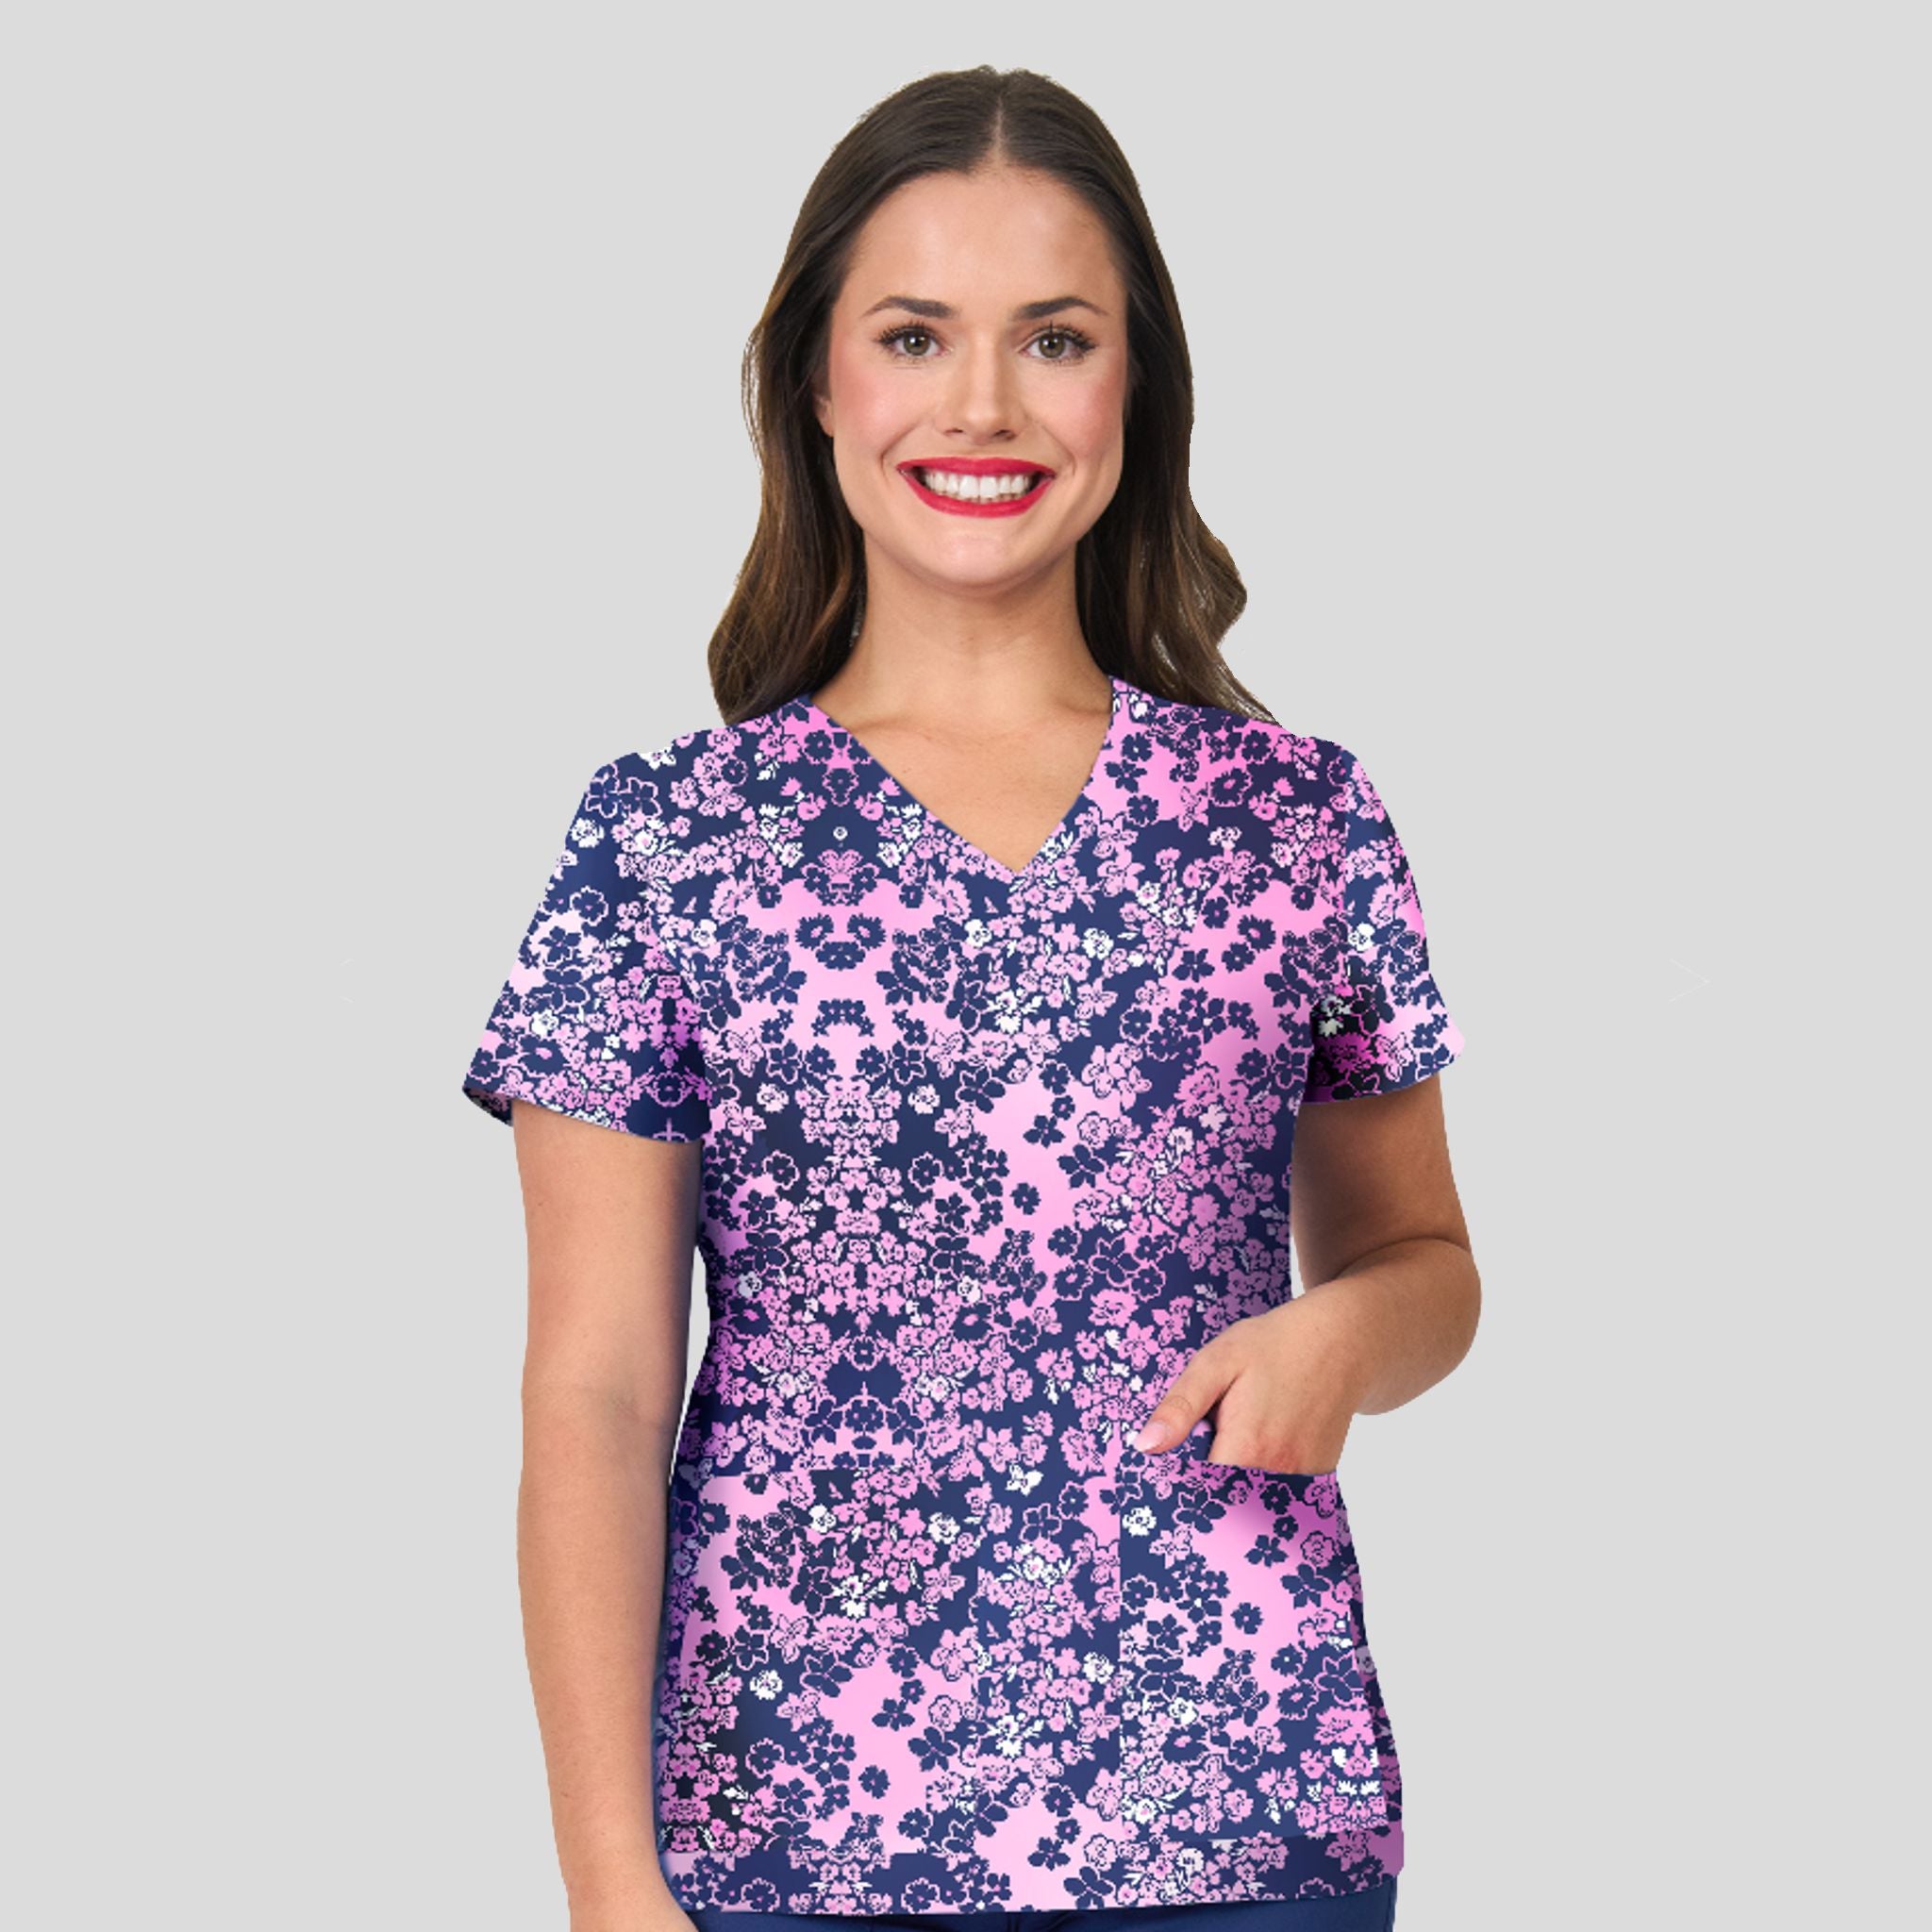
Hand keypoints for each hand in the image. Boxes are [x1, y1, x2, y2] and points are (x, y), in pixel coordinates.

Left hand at [1130, 1294, 1367, 1474]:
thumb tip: (1146, 1446)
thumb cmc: (1275, 1346)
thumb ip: (1181, 1406)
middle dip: (1208, 1478)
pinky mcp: (1320, 1474)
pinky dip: (1264, 1472)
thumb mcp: (1217, 1362)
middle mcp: (1279, 1474)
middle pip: (1227, 1497)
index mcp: (1246, 1449)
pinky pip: (1281, 1488)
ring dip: (1237, 1475)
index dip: (1179, 1479)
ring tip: (1239, 1431)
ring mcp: (1305, 1478)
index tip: (1172, 1463)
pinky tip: (1264, 1437)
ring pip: (1254, 1494)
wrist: (1342, 1340)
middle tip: (1207, 1439)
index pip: (1197, 1490)